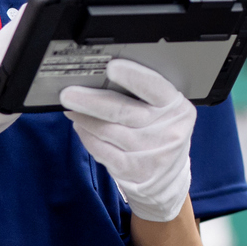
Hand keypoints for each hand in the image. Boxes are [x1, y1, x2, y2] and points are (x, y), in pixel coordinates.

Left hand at [59, 59, 195, 222]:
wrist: (167, 178)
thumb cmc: (161, 132)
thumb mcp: (165, 111)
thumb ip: (145, 96)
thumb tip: (104, 79)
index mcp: (177, 108)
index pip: (154, 87)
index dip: (133, 76)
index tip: (111, 67)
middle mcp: (167, 131)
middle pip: (123, 111)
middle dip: (92, 101)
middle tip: (69, 93)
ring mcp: (150, 153)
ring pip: (107, 131)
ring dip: (84, 117)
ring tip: (71, 107)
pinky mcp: (132, 170)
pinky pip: (101, 149)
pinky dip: (86, 136)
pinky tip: (80, 126)